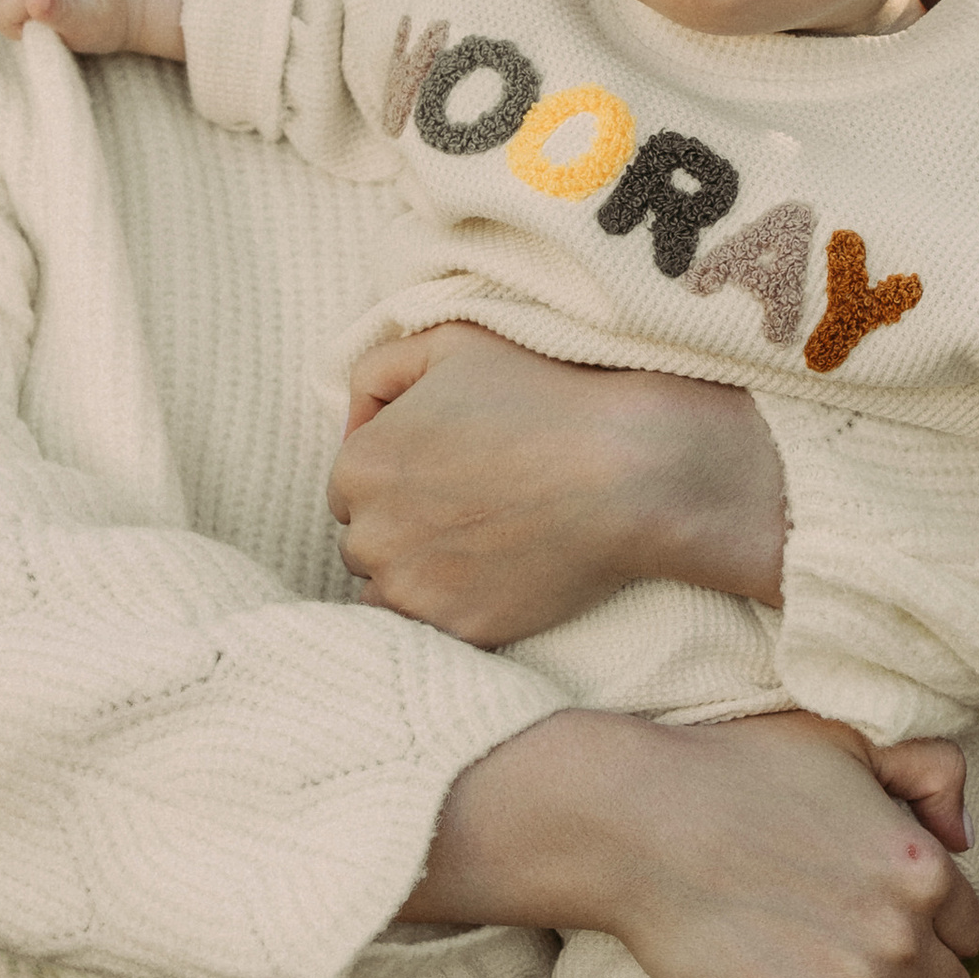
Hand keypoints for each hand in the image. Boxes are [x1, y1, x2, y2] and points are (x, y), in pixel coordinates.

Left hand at [328, 323, 786, 642]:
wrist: (628, 472)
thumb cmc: (544, 397)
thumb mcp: (453, 344)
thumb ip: (380, 370)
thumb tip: (352, 421)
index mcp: (359, 464)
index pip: (350, 487)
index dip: (398, 478)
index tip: (447, 472)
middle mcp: (371, 534)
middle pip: (366, 541)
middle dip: (403, 528)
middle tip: (470, 508)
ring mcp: (413, 590)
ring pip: (389, 592)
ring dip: (419, 576)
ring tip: (480, 549)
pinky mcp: (458, 632)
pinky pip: (431, 632)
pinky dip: (452, 612)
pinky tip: (494, 581)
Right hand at [422, 707, 978, 977]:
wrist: (637, 822)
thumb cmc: (733, 769)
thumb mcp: (844, 741)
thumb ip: (928, 770)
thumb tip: (965, 838)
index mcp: (921, 866)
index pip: (968, 928)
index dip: (937, 931)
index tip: (905, 934)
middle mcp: (903, 935)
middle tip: (879, 976)